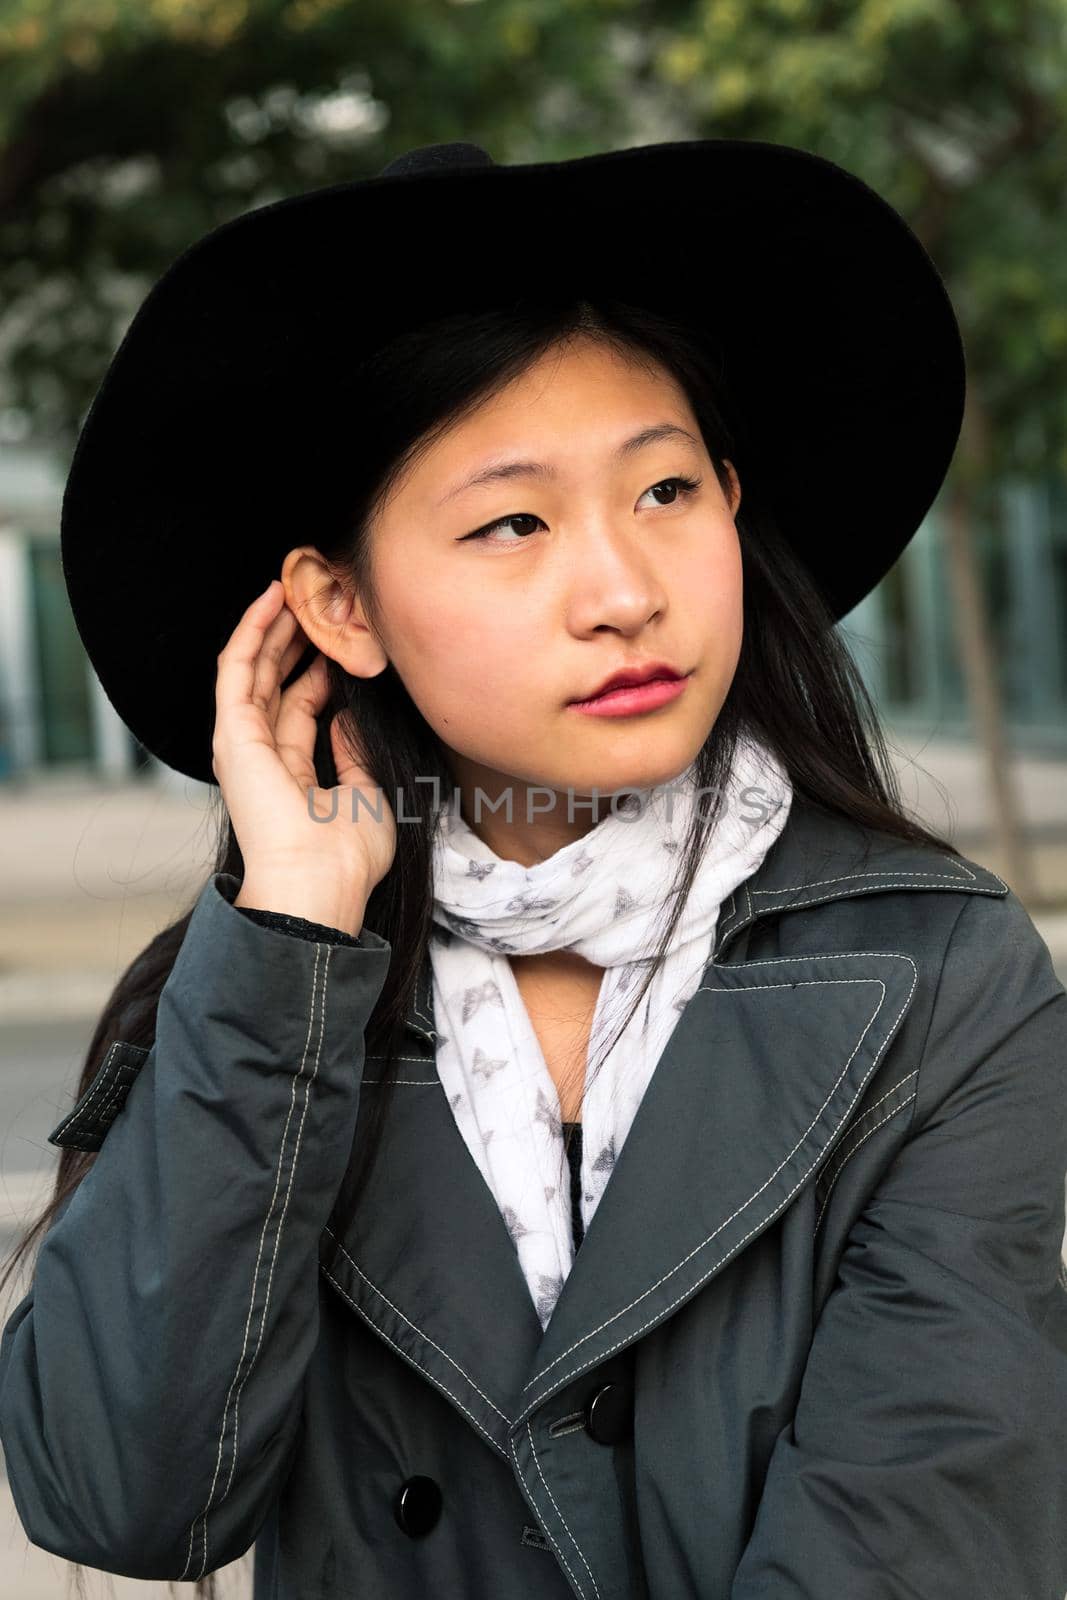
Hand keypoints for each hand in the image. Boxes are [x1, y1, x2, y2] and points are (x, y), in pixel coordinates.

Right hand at [212, 579, 396, 925]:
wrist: (319, 881)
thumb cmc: (347, 856)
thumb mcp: (366, 795)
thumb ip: (355, 754)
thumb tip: (347, 715)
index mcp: (289, 776)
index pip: (299, 710)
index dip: (317, 672)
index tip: (340, 642)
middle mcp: (260, 757)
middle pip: (271, 684)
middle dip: (290, 640)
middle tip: (311, 601)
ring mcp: (242, 744)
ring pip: (251, 669)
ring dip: (269, 626)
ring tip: (289, 585)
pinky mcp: (233, 732)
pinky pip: (237, 668)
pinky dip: (252, 631)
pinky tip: (270, 599)